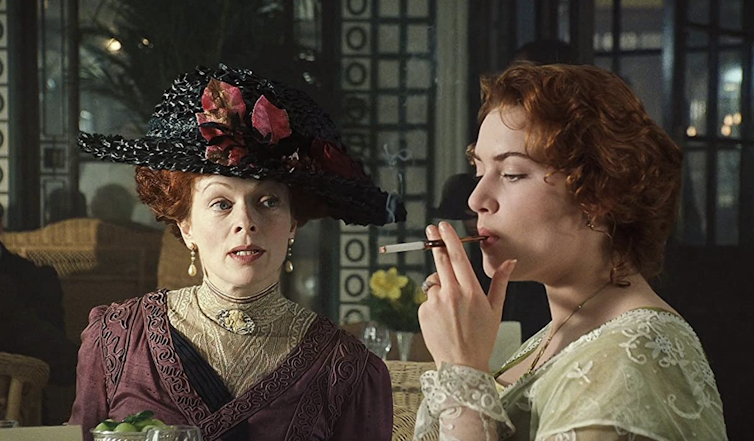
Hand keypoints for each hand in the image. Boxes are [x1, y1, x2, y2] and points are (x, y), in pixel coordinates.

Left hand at [418, 222, 515, 370]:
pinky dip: (434, 304)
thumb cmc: (482, 337)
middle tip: (431, 229)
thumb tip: (509, 261)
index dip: (449, 239)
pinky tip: (444, 319)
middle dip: (436, 243)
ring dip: (441, 287)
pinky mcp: (423, 312)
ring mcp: (435, 303)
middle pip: (441, 261)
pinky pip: (428, 300)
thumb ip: (500, 282)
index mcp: (471, 291)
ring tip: (452, 310)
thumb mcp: (496, 310)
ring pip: (435, 283)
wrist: (462, 365)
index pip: (458, 258)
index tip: (443, 226)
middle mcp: (451, 294)